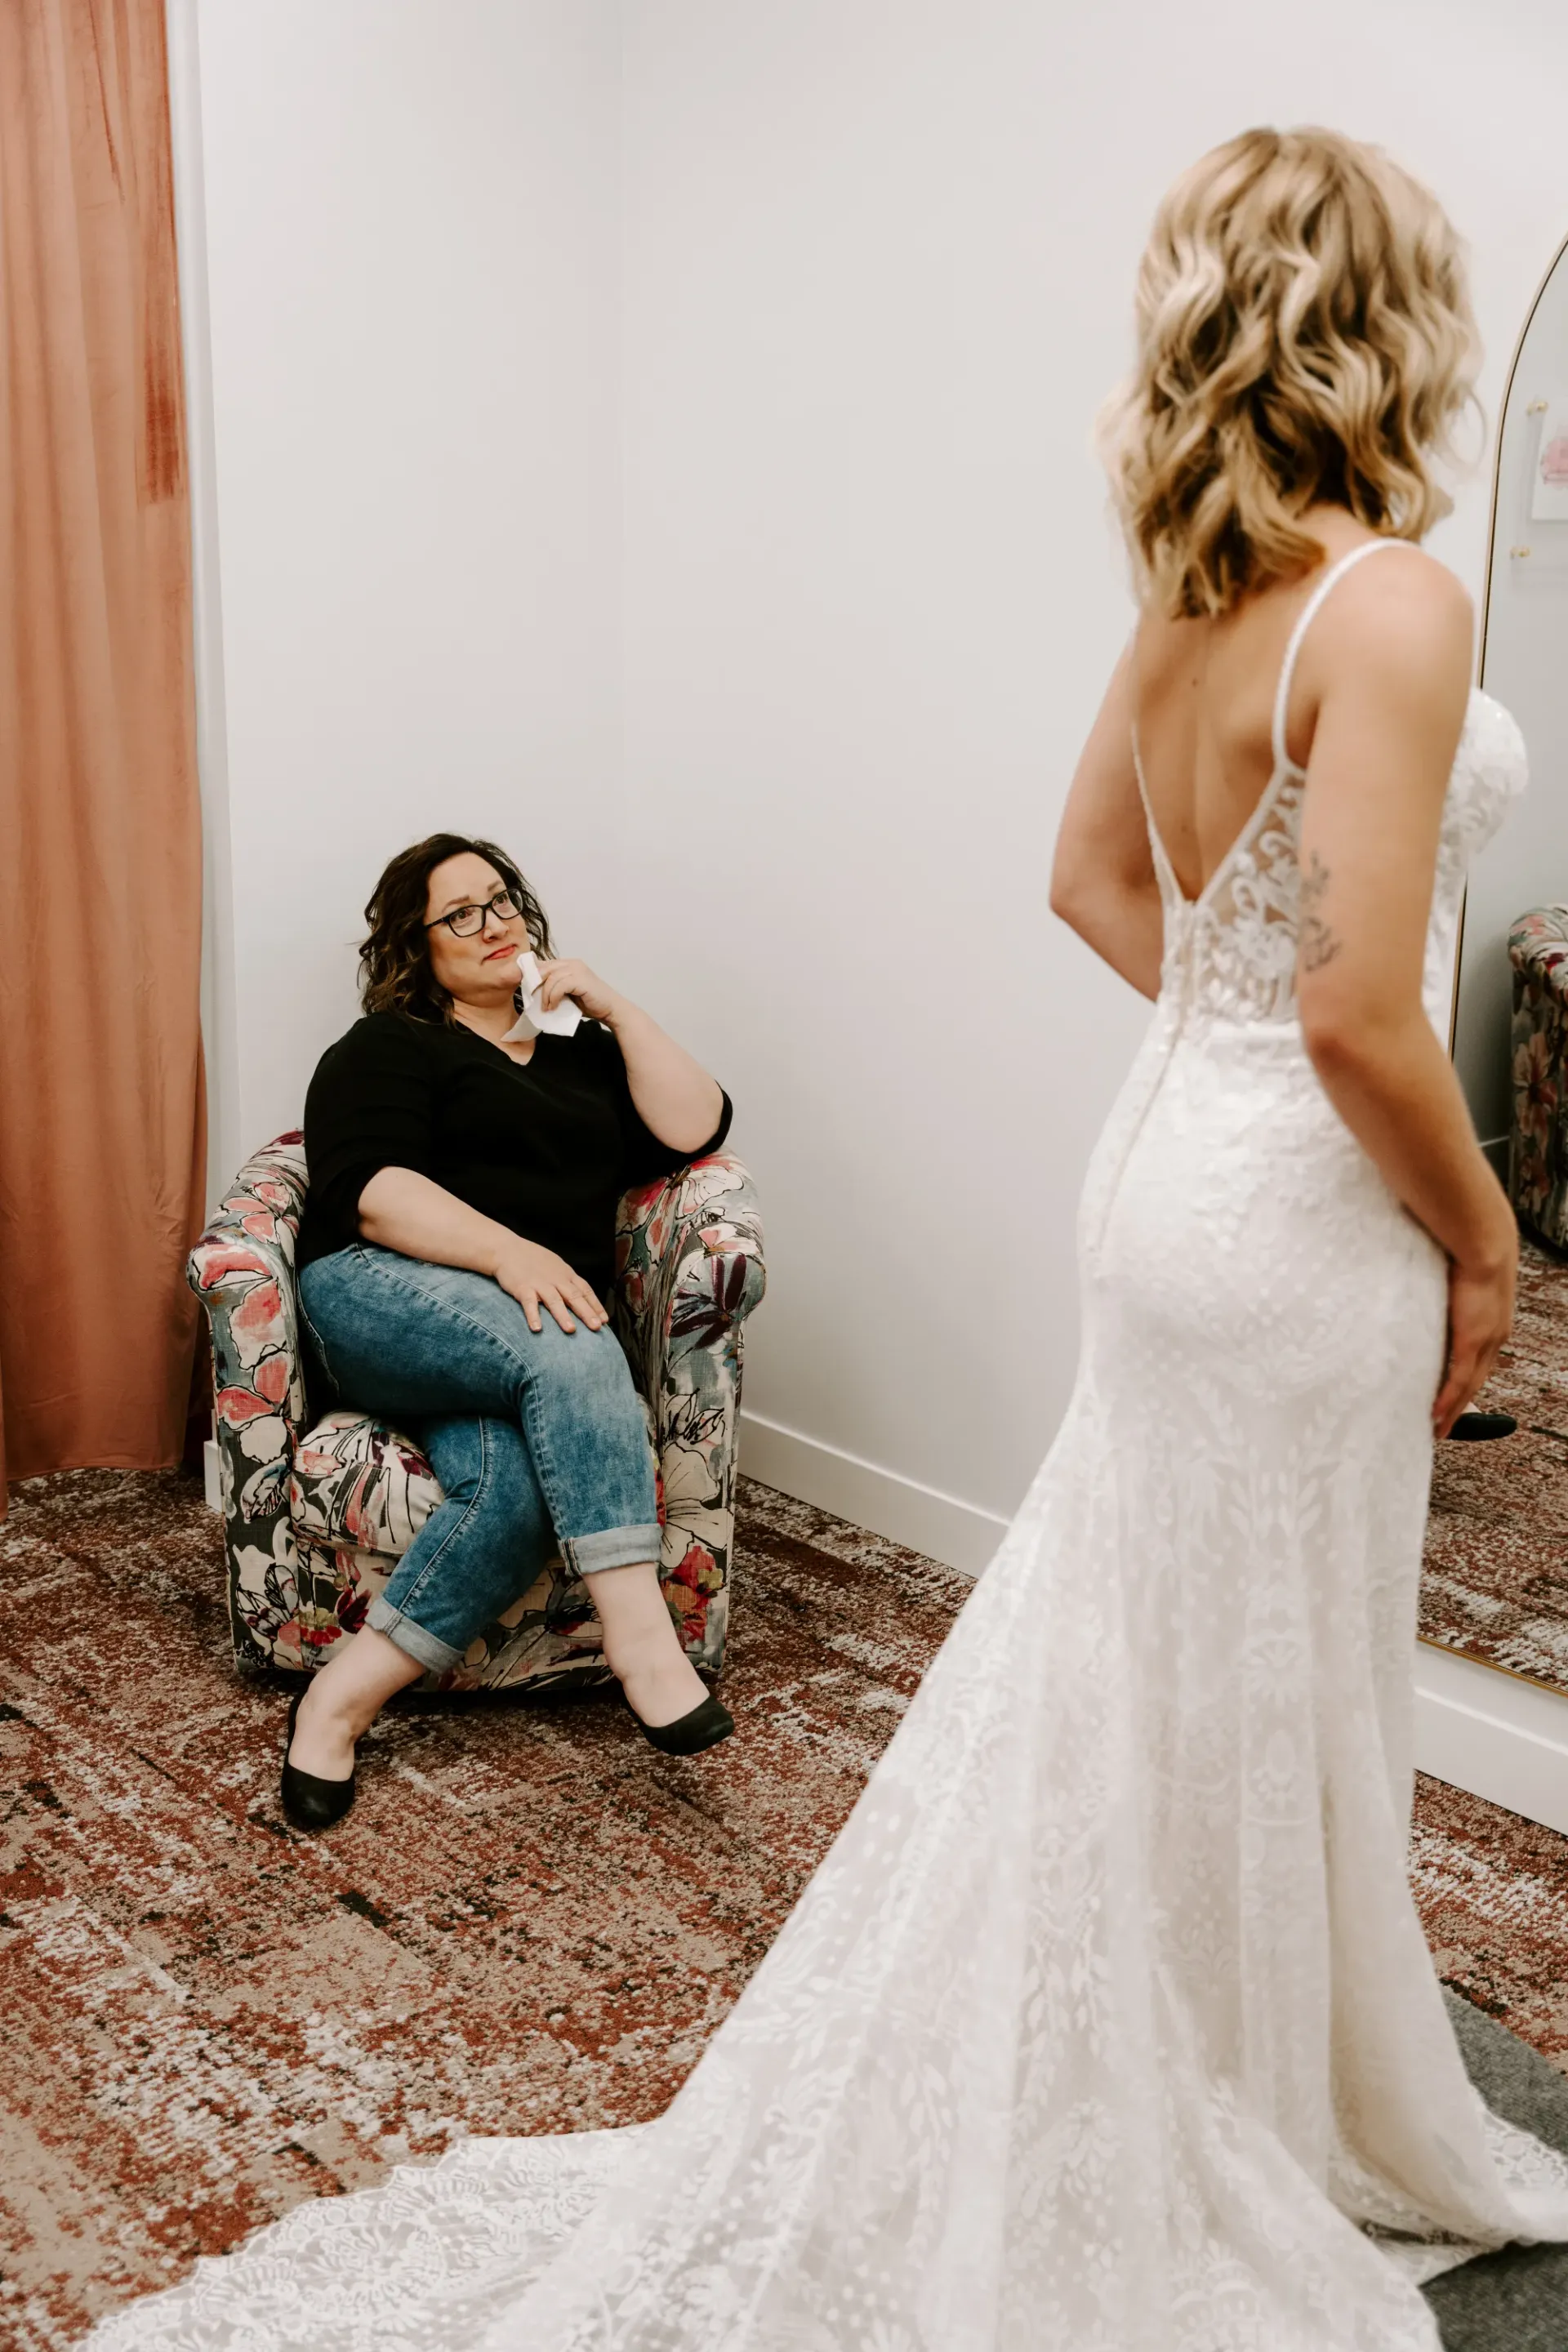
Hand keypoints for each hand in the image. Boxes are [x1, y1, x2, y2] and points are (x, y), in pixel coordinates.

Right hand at [491, 1235, 607, 1335]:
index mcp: (566, 1275)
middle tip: (597, 1327)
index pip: (585, 1291)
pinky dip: (533, 1315)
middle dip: (586, 1313)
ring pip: (554, 1300)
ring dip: (563, 1315)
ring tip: (571, 1330)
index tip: (605, 1320)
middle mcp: (556, 1279)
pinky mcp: (523, 1287)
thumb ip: (568, 1281)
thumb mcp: (556, 1267)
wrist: (508, 1249)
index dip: (595, 1306)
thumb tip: (583, 1298)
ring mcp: (539, 1283)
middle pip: (574, 1297)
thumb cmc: (534, 1260)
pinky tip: (537, 1328)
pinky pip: (529, 1303)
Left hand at [532, 958, 623, 1024]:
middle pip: (545, 968)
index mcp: (569, 964)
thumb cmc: (589, 1003)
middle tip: (532, 999)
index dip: (533, 975)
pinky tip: (553, 1007)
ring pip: (551, 978)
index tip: (527, 989)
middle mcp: (573, 963)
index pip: (545, 964)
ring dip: (545, 995)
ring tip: (546, 1008)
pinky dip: (553, 997)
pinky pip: (559, 986)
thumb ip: (555, 987)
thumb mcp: (567, 993)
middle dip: (535, 984)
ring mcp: (577, 970)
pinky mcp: (580, 979)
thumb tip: (533, 990)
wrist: (610, 1009)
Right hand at [1432, 1242, 1515, 1437]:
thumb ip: (1446, 1286)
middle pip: (1477, 1378)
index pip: (1479, 1358)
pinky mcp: (1472, 1340)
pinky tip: (1436, 1415)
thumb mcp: (1458, 1273)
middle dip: (1462, 1403)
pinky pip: (1459, 1379)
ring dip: (1454, 1410)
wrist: (1484, 1241)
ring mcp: (1486, 1340)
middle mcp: (1494, 1335)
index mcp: (1492, 1320)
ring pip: (1469, 1385)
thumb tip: (1429, 1284)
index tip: (1454, 1395)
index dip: (1467, 1379)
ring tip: (1439, 1429)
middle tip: (1445, 1423)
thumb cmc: (1469, 1246)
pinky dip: (1449, 1400)